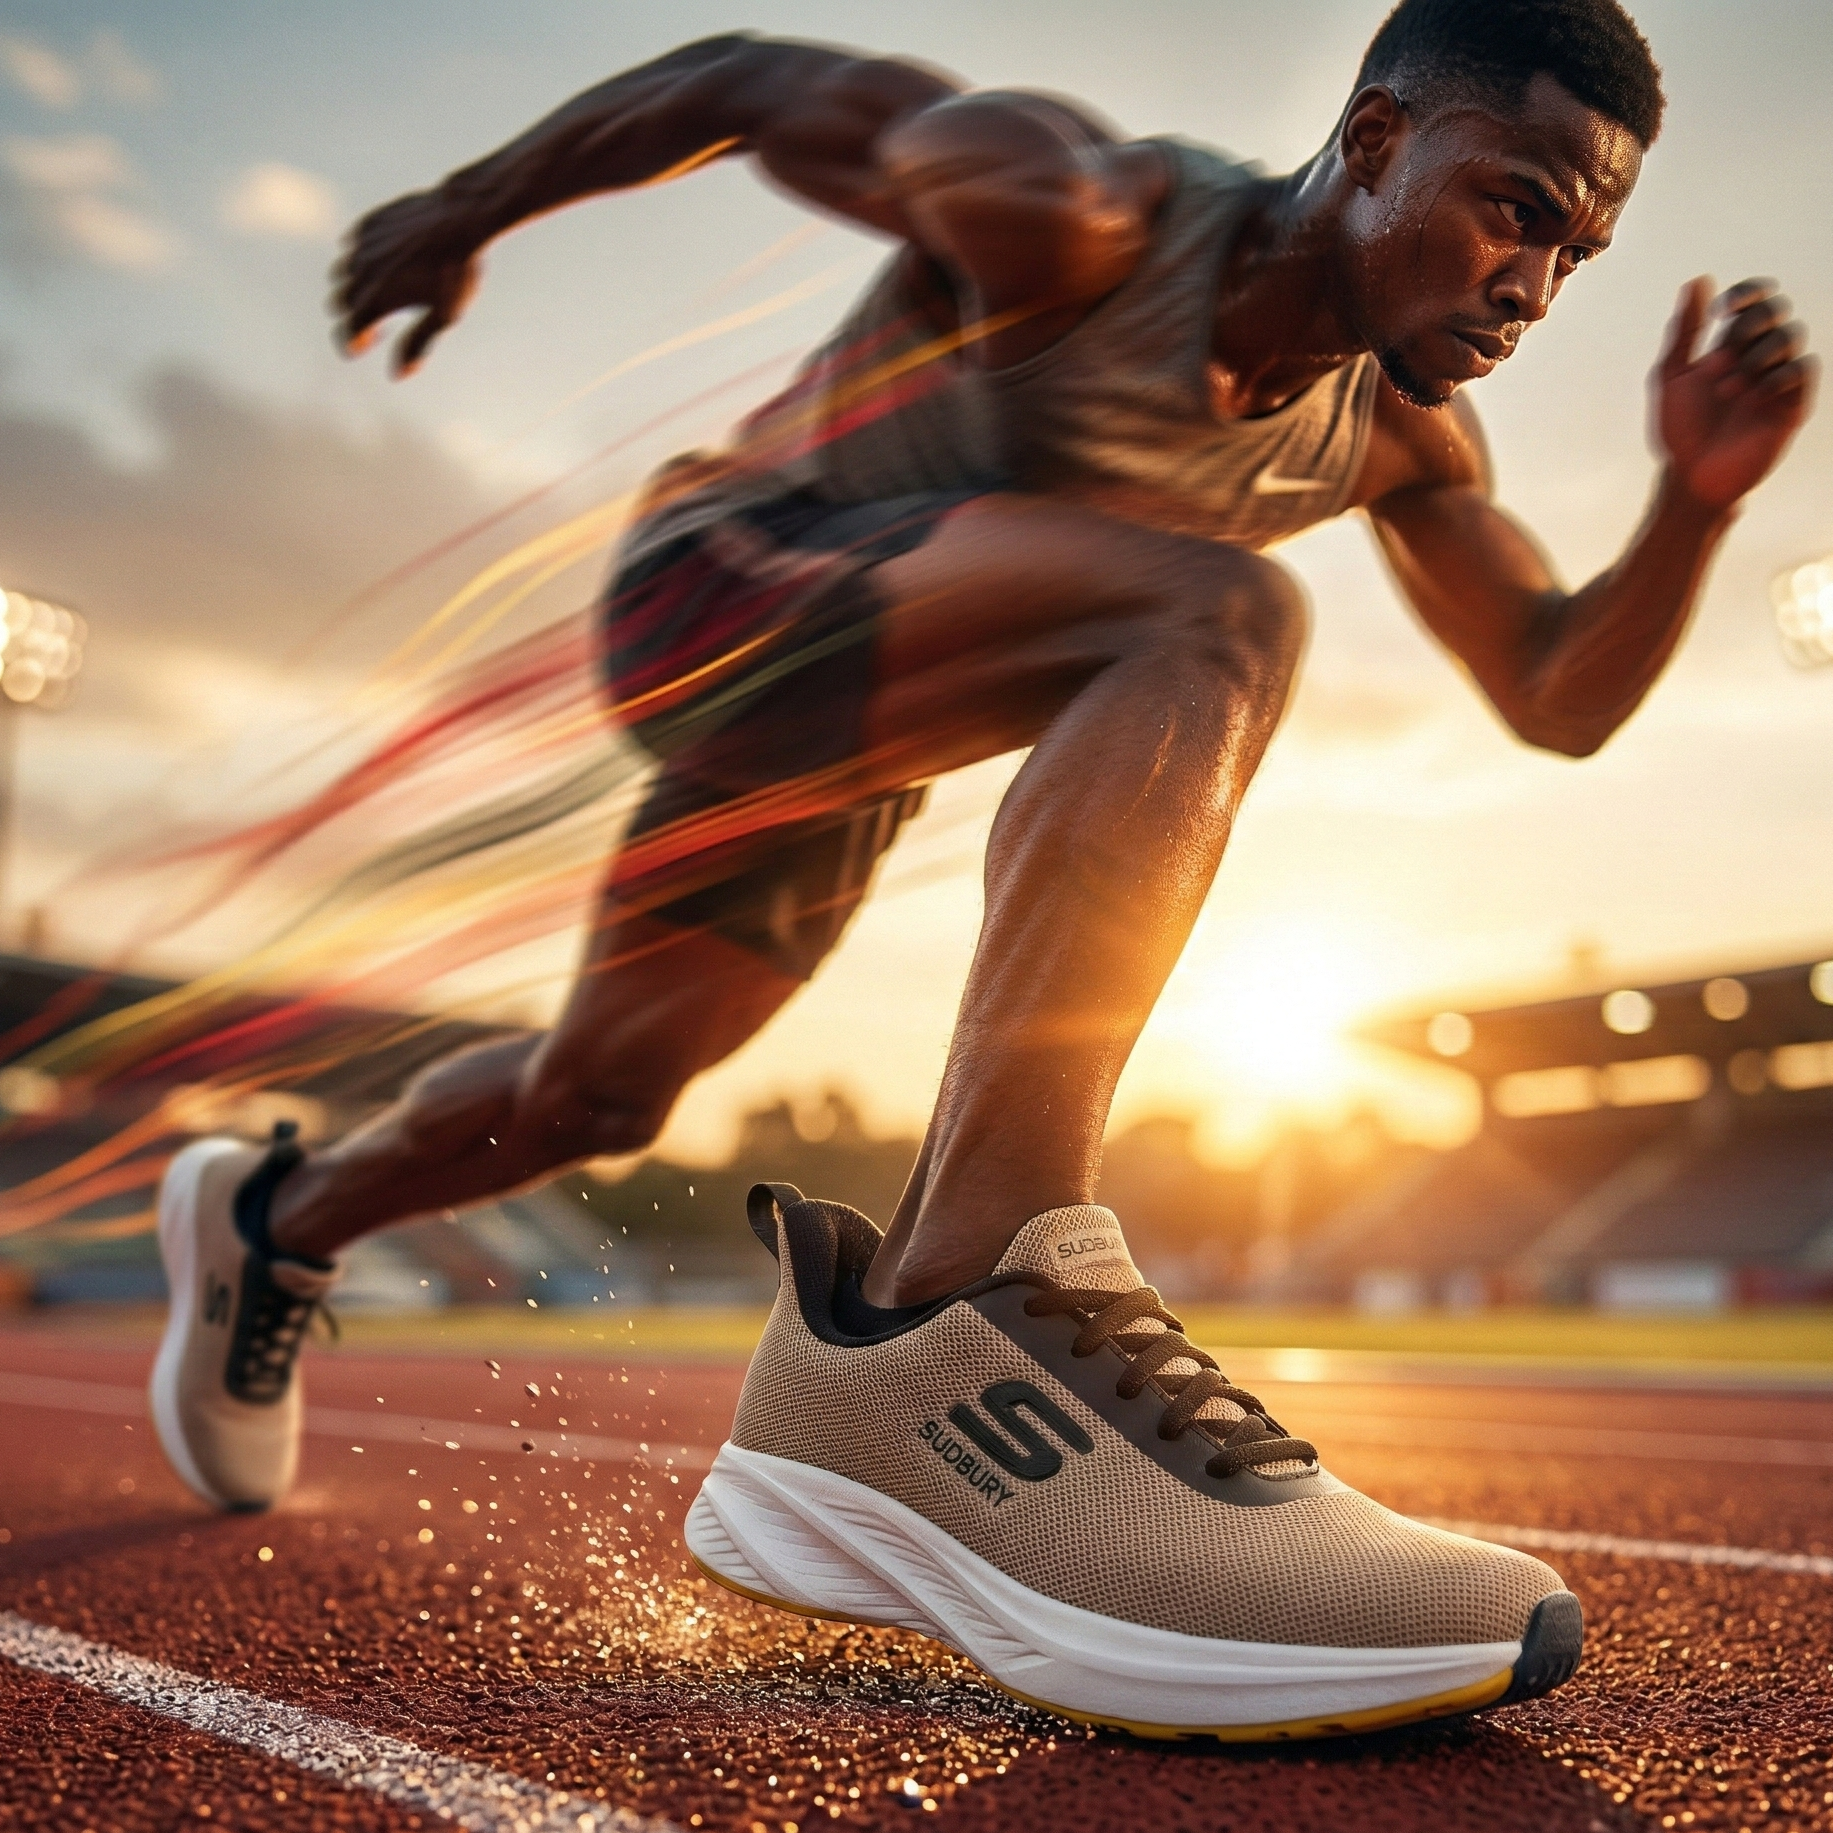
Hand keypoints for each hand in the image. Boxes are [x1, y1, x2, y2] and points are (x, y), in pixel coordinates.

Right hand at [330, 189, 482, 376]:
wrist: (461, 219)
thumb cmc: (457, 272)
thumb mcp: (443, 315)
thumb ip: (417, 343)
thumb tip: (398, 374)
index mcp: (377, 299)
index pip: (348, 331)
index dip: (352, 343)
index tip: (359, 348)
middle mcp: (361, 272)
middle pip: (340, 304)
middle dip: (354, 316)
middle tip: (378, 323)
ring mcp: (362, 245)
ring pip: (342, 274)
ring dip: (354, 286)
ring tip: (382, 291)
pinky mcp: (368, 224)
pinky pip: (353, 246)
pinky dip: (363, 258)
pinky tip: (388, 262)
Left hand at [1654, 276, 1816, 511]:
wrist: (1691, 476)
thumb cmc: (1680, 429)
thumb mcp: (1672, 376)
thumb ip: (1684, 330)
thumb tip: (1697, 280)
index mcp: (1731, 345)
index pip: (1753, 299)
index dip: (1745, 293)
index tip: (1721, 312)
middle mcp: (1758, 356)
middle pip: (1774, 311)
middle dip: (1746, 327)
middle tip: (1716, 364)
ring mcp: (1777, 378)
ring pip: (1790, 335)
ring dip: (1756, 356)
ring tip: (1728, 390)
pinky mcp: (1792, 403)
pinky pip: (1804, 368)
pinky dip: (1778, 375)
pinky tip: (1753, 397)